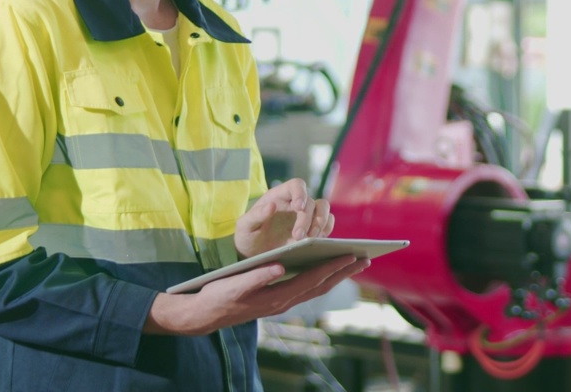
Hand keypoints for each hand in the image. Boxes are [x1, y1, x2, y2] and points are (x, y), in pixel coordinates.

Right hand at [146, 255, 369, 335]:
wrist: (204, 315)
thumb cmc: (217, 295)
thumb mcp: (233, 285)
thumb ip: (257, 275)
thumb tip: (280, 266)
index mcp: (276, 296)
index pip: (312, 279)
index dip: (333, 267)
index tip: (351, 255)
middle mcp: (284, 301)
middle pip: (321, 285)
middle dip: (344, 271)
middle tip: (366, 258)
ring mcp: (282, 302)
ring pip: (316, 288)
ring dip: (337, 275)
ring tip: (355, 262)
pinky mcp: (278, 300)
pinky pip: (307, 288)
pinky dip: (322, 278)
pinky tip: (328, 269)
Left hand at [235, 178, 334, 259]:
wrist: (253, 253)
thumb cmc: (248, 235)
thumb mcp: (245, 226)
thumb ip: (255, 215)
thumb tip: (271, 205)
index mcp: (279, 196)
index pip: (296, 185)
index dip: (300, 193)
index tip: (299, 207)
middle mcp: (295, 203)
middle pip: (311, 201)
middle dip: (307, 219)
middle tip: (298, 237)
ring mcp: (305, 215)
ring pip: (323, 208)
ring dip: (321, 222)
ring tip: (311, 239)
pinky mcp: (312, 228)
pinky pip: (327, 223)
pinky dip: (326, 229)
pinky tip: (317, 240)